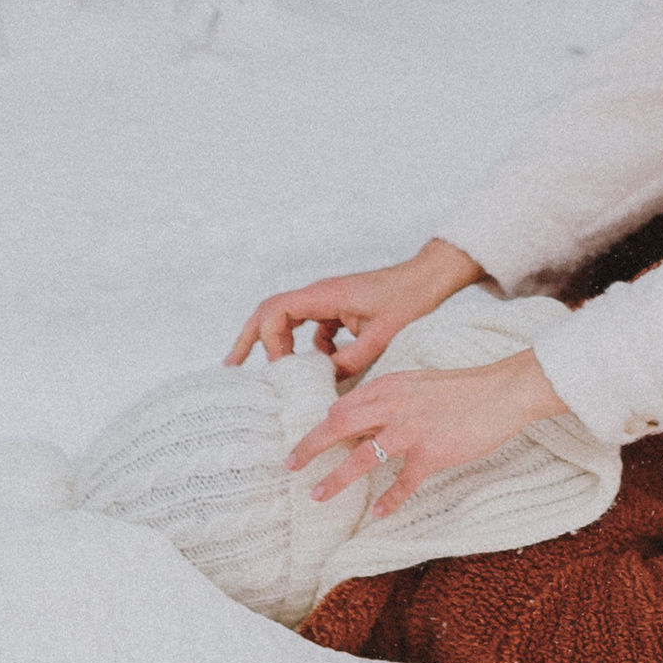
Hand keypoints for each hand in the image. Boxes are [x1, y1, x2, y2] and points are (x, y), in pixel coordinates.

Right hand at [225, 236, 482, 380]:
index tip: (281, 368)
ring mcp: (329, 301)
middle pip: (271, 312)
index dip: (267, 340)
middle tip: (231, 367)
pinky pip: (314, 329)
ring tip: (273, 376)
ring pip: (290, 321)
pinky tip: (324, 369)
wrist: (431, 278)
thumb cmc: (409, 299)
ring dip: (280, 346)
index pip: (276, 311)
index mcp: (324, 295)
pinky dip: (312, 349)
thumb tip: (324, 384)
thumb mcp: (381, 337)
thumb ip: (350, 361)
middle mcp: (320, 295)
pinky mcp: (341, 310)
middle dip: (250, 338)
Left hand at [289, 348, 563, 515]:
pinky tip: (379, 514)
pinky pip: (403, 483)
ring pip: (363, 457)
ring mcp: (412, 430)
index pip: (344, 405)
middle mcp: (394, 405)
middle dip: (310, 447)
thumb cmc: (464, 388)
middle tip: (291, 465)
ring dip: (337, 479)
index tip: (309, 442)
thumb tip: (365, 418)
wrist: (503, 391)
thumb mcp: (420, 383)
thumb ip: (392, 398)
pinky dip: (389, 501)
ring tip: (318, 496)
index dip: (322, 425)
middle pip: (339, 426)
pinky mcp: (432, 453)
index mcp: (390, 385)